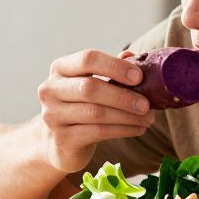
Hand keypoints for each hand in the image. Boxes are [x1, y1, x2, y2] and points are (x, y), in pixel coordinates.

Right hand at [36, 48, 150, 172]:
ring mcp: (53, 116)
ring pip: (96, 113)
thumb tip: (131, 56)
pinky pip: (97, 132)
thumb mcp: (92, 84)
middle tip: (147, 104)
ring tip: (148, 118)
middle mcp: (51, 90)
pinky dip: (122, 130)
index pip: (88, 59)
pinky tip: (138, 129)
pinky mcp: (62, 139)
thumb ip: (110, 69)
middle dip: (123, 96)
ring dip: (127, 116)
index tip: (139, 77)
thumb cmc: (81, 106)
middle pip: (90, 88)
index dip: (115, 66)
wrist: (58, 142)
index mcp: (60, 68)